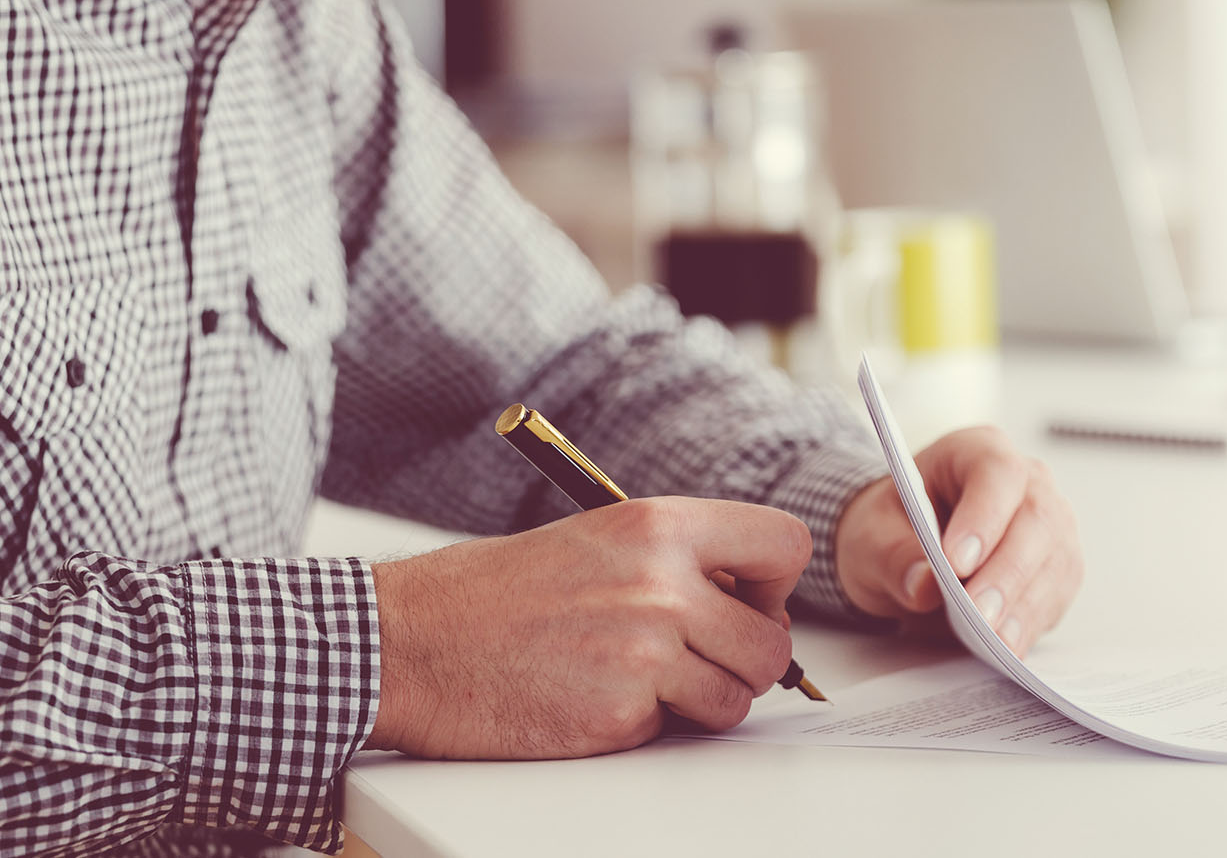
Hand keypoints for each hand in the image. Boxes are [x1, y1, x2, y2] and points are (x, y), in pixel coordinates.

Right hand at [366, 496, 810, 757]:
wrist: (411, 641)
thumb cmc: (495, 591)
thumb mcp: (598, 539)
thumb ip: (676, 560)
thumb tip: (747, 598)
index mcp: (659, 526)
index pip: (784, 544)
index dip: (776, 584)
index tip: (748, 600)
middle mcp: (662, 585)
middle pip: (773, 643)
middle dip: (746, 661)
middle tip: (702, 659)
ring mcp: (644, 654)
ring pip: (736, 697)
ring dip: (703, 701)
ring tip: (644, 681)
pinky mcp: (619, 715)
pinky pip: (675, 730)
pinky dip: (648, 725)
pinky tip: (596, 698)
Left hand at [835, 426, 1082, 655]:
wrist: (905, 550)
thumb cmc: (891, 529)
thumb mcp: (870, 537)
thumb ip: (892, 556)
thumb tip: (924, 584)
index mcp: (976, 451)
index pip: (996, 473)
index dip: (984, 516)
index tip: (957, 563)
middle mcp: (1026, 481)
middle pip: (1037, 518)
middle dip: (1007, 571)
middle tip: (979, 614)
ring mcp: (1049, 523)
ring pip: (1055, 559)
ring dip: (1025, 603)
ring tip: (995, 640)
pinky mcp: (1056, 565)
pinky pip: (1058, 592)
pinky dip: (1034, 621)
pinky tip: (1010, 644)